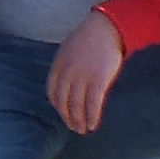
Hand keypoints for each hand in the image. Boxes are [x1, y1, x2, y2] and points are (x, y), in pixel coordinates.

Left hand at [47, 12, 127, 137]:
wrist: (107, 29)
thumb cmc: (89, 39)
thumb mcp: (68, 51)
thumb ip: (64, 67)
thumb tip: (64, 84)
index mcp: (58, 65)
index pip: (52, 92)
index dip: (58, 106)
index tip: (63, 114)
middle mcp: (67, 72)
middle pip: (63, 102)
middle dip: (68, 118)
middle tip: (74, 128)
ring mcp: (82, 77)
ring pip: (77, 105)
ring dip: (79, 121)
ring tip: (83, 130)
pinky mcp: (98, 80)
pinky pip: (93, 104)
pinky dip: (92, 116)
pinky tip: (94, 125)